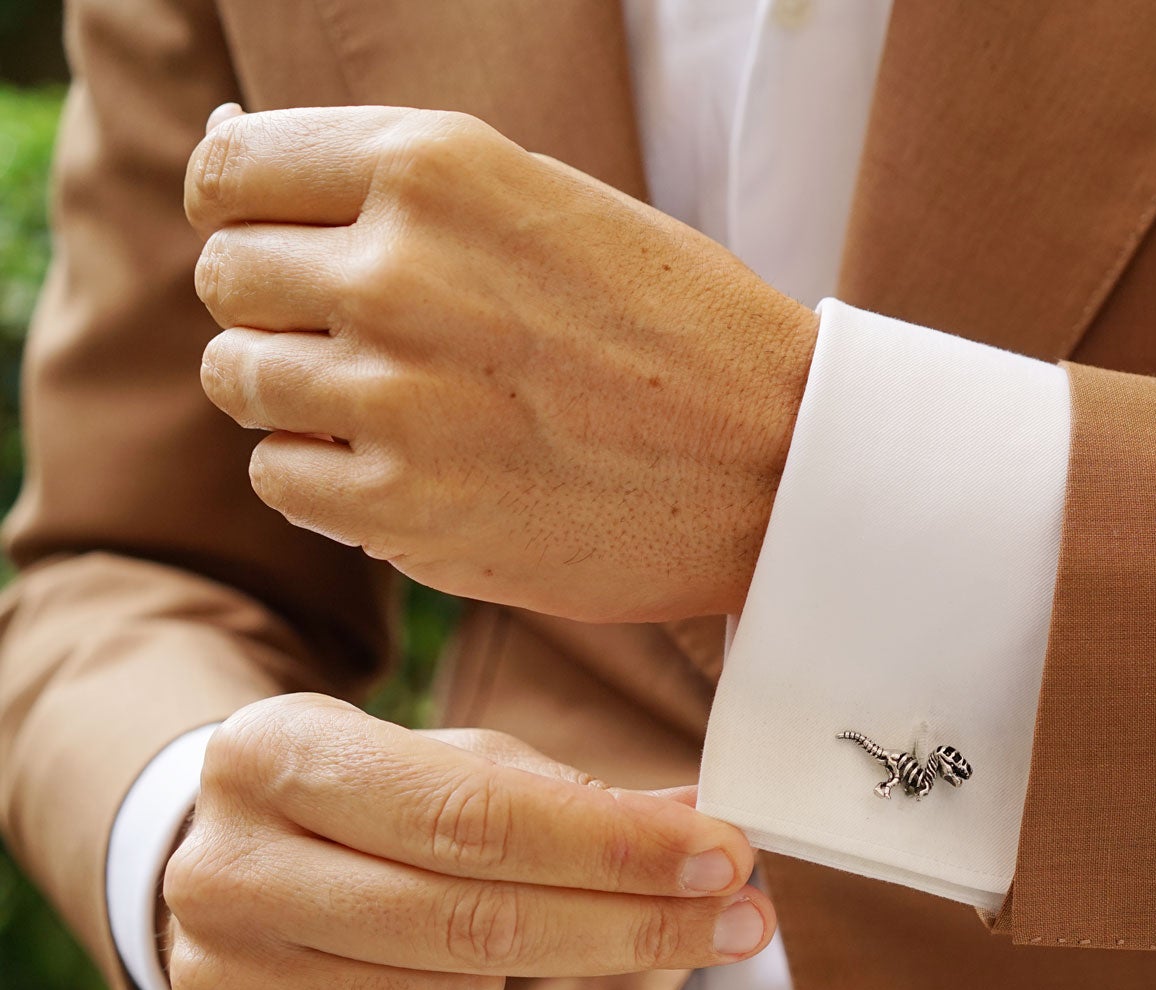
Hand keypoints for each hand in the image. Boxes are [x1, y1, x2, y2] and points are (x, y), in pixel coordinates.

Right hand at [162, 693, 769, 989]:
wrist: (223, 881)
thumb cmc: (368, 814)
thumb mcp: (452, 771)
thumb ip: (573, 797)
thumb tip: (701, 823)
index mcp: (273, 754)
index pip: (476, 815)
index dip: (615, 846)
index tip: (727, 856)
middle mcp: (222, 868)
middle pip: (475, 922)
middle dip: (633, 924)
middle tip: (743, 920)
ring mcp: (212, 981)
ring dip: (505, 988)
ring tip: (480, 946)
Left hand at [185, 104, 817, 622]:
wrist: (782, 463)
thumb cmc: (676, 325)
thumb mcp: (546, 201)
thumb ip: (398, 184)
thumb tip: (223, 164)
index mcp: (434, 168)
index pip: (230, 170)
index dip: (244, 210)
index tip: (283, 243)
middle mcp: (396, 272)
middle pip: (228, 277)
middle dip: (281, 308)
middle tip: (376, 341)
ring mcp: (392, 397)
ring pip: (241, 379)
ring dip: (301, 395)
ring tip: (403, 408)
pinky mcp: (401, 509)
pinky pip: (280, 477)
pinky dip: (328, 477)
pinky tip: (414, 469)